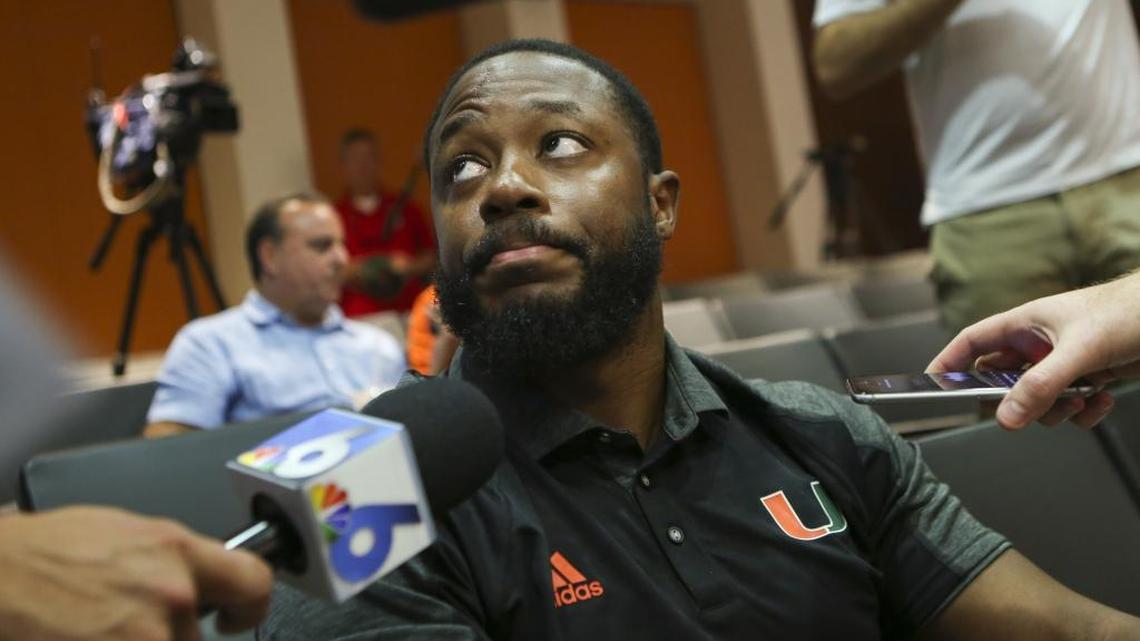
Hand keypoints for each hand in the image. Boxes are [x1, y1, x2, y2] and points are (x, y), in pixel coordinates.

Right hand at [0, 506, 271, 640]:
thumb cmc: (43, 552)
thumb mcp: (124, 533)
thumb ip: (172, 560)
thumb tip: (200, 583)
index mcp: (177, 552)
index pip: (254, 582)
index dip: (250, 606)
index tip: (236, 618)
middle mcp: (172, 594)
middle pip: (197, 636)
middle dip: (169, 636)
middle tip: (129, 622)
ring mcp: (146, 637)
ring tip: (96, 629)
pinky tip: (87, 637)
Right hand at [927, 273, 1139, 428]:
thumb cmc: (1129, 311)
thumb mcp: (1079, 351)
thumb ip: (1040, 386)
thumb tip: (1007, 417)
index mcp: (1024, 324)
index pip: (972, 343)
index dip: (948, 363)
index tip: (932, 386)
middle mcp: (1039, 344)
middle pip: (1003, 381)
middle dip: (1016, 400)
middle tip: (1026, 408)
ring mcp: (1062, 362)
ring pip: (1036, 399)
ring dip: (1056, 410)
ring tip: (1080, 400)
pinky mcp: (1087, 376)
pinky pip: (1068, 406)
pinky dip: (1083, 412)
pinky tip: (1102, 400)